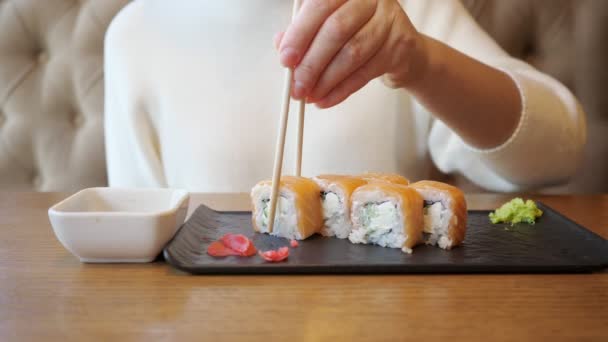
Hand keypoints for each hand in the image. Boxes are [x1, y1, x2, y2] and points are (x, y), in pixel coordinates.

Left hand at [275, 0, 428, 107]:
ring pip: (352, 53)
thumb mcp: (327, 28)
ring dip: (326, 80)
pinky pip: (365, 72)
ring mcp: (389, 21)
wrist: (400, 50)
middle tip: (297, 85)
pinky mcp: (399, 46)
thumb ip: (304, 33)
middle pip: (336, 30)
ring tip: (310, 96)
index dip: (300, 34)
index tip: (286, 59)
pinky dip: (342, 90)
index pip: (320, 6)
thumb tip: (282, 47)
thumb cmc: (358, 33)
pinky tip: (326, 99)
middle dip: (312, 63)